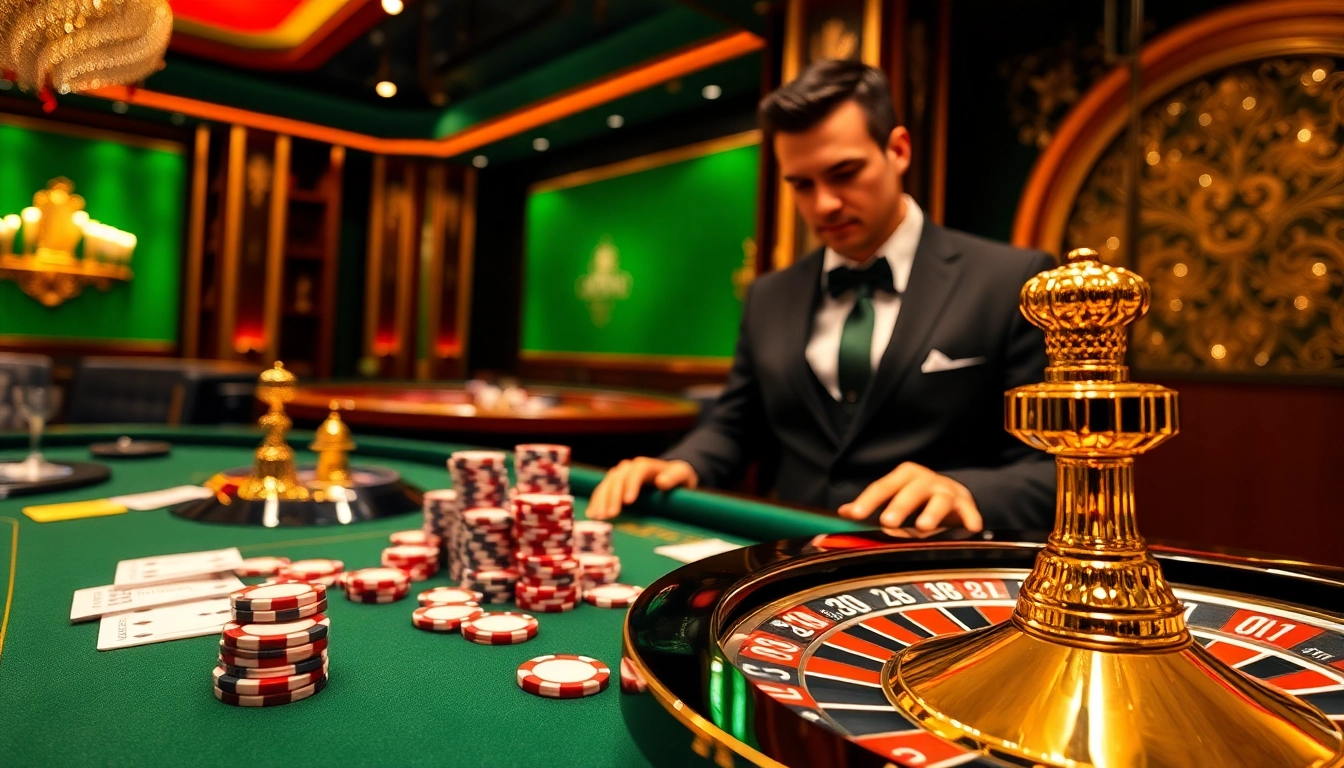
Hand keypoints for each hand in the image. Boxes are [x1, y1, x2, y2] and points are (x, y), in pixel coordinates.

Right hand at [587, 458, 698, 519]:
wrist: (671, 476)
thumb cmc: (679, 478)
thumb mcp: (683, 475)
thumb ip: (675, 477)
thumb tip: (661, 482)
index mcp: (648, 465)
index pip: (637, 471)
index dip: (631, 484)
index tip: (628, 502)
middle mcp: (631, 467)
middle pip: (618, 478)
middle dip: (612, 496)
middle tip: (610, 515)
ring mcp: (620, 474)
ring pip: (607, 483)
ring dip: (601, 500)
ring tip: (598, 517)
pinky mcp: (614, 484)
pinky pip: (602, 490)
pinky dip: (596, 501)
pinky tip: (591, 513)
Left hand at [837, 462, 981, 531]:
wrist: (952, 495)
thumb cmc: (915, 498)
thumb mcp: (892, 497)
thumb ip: (868, 506)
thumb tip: (842, 512)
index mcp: (903, 476)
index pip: (883, 487)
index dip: (869, 501)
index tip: (855, 515)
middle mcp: (926, 480)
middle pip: (911, 491)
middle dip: (900, 506)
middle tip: (887, 522)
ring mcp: (947, 491)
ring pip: (940, 500)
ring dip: (932, 513)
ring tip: (923, 528)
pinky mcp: (967, 504)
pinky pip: (969, 511)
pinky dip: (970, 518)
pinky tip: (971, 528)